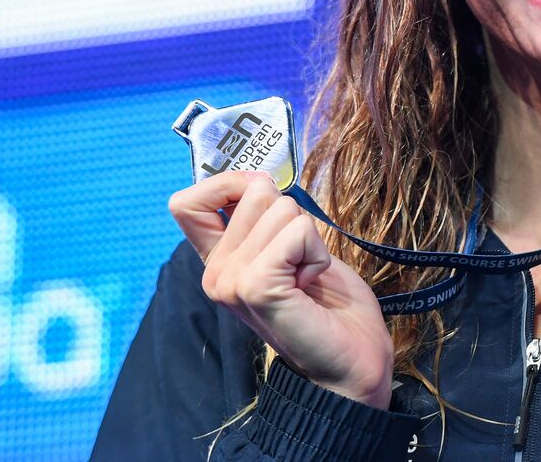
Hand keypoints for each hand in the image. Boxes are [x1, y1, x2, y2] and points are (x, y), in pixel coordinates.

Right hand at [168, 171, 393, 408]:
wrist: (352, 361)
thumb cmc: (328, 306)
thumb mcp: (290, 249)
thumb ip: (265, 219)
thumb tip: (260, 179)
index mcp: (219, 261)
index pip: (187, 202)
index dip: (229, 183)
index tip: (265, 201)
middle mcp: (216, 273)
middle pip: (254, 191)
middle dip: (292, 217)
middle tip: (299, 263)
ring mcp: (231, 282)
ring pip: (281, 208)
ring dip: (309, 238)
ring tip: (306, 278)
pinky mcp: (256, 288)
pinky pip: (297, 233)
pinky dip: (316, 252)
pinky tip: (310, 285)